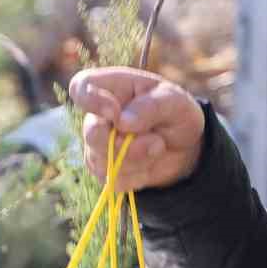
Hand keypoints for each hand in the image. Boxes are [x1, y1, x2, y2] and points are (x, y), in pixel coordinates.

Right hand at [67, 67, 204, 190]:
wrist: (185, 146)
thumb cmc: (175, 112)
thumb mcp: (174, 101)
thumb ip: (149, 106)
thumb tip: (121, 122)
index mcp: (111, 88)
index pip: (81, 87)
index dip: (90, 100)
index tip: (115, 112)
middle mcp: (98, 116)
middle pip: (92, 132)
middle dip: (127, 143)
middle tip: (156, 142)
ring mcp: (97, 145)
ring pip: (105, 161)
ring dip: (139, 159)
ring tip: (158, 146)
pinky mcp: (104, 171)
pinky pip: (114, 180)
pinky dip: (138, 176)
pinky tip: (149, 164)